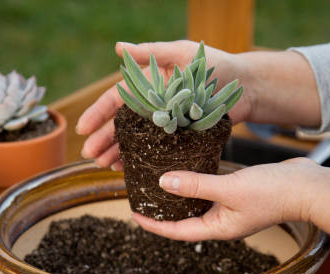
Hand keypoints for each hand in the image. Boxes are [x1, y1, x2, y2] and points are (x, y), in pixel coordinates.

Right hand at [77, 40, 249, 168]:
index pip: (117, 99)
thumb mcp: (182, 54)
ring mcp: (164, 124)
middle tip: (90, 156)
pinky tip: (126, 169)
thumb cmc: (215, 65)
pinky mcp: (178, 139)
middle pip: (121, 124)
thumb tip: (119, 48)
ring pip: (134, 140)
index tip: (82, 129)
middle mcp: (153, 105)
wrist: (247, 87)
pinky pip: (154, 151)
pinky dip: (139, 159)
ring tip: (103, 166)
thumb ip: (152, 52)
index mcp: (149, 85)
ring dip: (116, 152)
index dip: (98, 113)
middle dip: (103, 140)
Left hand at [132, 158, 321, 240]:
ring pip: (197, 202)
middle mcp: (222, 221)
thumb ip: (196, 186)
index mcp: (217, 228)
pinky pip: (211, 188)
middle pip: (184, 218)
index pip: (176, 231)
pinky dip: (198, 181)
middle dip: (163, 209)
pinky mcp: (239, 192)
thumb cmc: (275, 193)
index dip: (154, 225)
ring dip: (179, 193)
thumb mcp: (230, 188)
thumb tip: (163, 182)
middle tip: (143, 195)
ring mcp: (231, 207)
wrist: (312, 187)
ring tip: (159, 180)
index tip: (134, 214)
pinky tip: (189, 166)